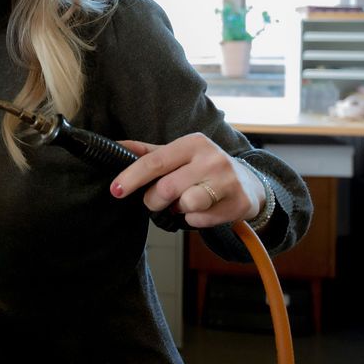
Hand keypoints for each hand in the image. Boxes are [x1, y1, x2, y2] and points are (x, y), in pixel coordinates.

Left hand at [109, 133, 264, 227]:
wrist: (249, 183)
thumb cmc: (202, 167)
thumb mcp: (176, 154)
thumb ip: (146, 152)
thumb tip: (113, 145)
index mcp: (193, 143)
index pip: (154, 161)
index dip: (132, 177)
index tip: (116, 190)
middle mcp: (212, 158)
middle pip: (166, 188)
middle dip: (154, 200)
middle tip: (158, 200)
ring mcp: (228, 181)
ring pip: (186, 204)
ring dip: (176, 209)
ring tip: (182, 202)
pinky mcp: (239, 203)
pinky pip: (201, 220)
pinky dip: (193, 220)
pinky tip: (201, 210)